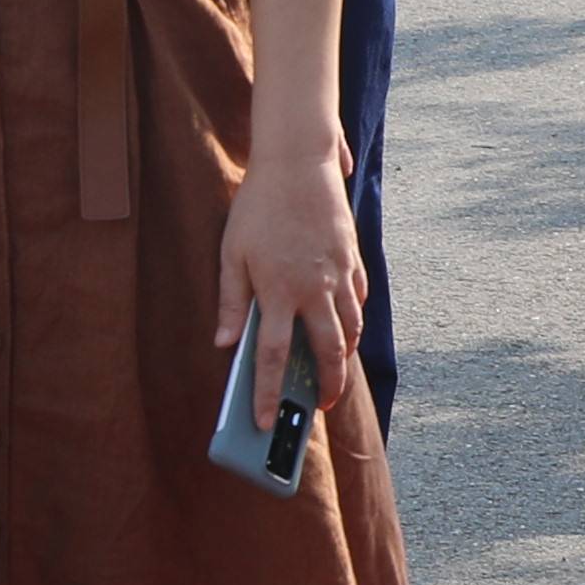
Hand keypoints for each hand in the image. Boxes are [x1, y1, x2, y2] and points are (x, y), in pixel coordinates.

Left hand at [217, 142, 371, 429]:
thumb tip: (225, 342)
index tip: (265, 421)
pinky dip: (355, 320)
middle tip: (318, 406)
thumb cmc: (257, 207)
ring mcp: (339, 274)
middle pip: (327, 353)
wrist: (298, 163)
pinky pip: (359, 300)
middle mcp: (314, 289)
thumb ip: (231, 301)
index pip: (274, 356)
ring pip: (350, 329)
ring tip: (334, 372)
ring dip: (344, 357)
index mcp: (279, 291)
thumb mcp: (232, 253)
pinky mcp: (353, 258)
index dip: (269, 393)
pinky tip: (346, 327)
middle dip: (326, 387)